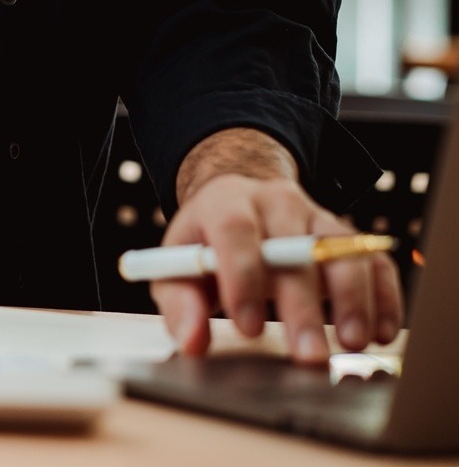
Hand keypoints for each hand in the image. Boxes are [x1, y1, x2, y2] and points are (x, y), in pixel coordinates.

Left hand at [152, 127, 403, 365]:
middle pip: (294, 248)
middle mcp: (276, 201)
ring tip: (352, 343)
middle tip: (307, 354)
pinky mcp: (346, 236)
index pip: (235, 229)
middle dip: (302, 306)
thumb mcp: (175, 269)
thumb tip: (193, 343)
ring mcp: (316, 215)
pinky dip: (382, 296)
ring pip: (342, 251)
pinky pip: (372, 260)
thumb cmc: (203, 248)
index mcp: (226, 202)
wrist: (236, 206)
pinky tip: (382, 331)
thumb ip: (180, 304)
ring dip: (351, 299)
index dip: (243, 277)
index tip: (247, 327)